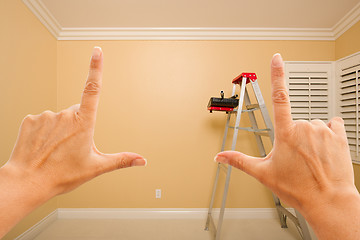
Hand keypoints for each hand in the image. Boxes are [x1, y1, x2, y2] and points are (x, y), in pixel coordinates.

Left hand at [0, 47, 145, 236]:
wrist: (28, 182)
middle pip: (77, 112)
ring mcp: (46, 116)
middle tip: (71, 147)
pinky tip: (43, 145)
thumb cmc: (61, 175)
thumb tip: (141, 160)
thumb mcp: (96, 167)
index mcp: (83, 123)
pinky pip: (43, 121)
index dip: (96, 68)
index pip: (93, 89)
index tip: (97, 51)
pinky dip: (45, 131)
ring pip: (59, 117)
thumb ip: (121, 160)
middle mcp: (65, 115)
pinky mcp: (31, 119)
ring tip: (56, 149)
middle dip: (78, 125)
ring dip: (60, 129)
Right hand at [215, 54, 359, 239]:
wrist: (328, 201)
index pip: (278, 96)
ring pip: (312, 125)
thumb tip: (220, 157)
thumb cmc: (298, 189)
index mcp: (285, 133)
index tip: (277, 59)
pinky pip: (332, 124)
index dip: (277, 75)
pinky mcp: (339, 135)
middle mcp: (305, 127)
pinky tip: (324, 148)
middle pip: (294, 121)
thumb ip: (239, 161)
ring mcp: (323, 130)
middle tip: (295, 157)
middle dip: (293, 136)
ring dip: (309, 137)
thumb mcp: (263, 174)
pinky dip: (328, 133)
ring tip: (310, 158)